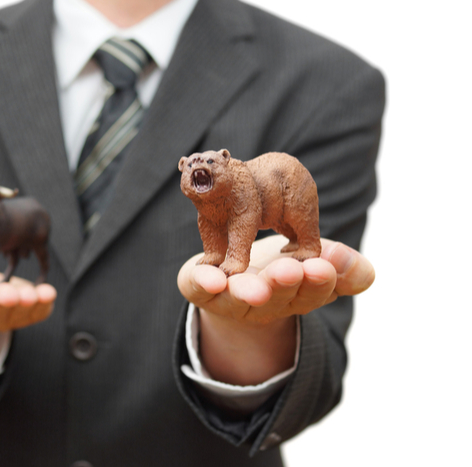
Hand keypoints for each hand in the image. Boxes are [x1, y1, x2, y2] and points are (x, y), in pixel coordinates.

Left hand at [178, 235, 374, 323]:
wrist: (232, 277)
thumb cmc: (279, 267)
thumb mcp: (315, 261)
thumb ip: (342, 266)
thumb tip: (365, 272)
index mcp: (299, 295)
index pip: (315, 290)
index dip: (320, 281)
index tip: (323, 266)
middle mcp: (265, 303)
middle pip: (278, 297)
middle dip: (285, 285)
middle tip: (291, 271)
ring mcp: (229, 299)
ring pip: (239, 298)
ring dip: (248, 291)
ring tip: (256, 287)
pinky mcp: (199, 289)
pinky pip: (199, 288)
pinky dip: (204, 283)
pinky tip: (212, 278)